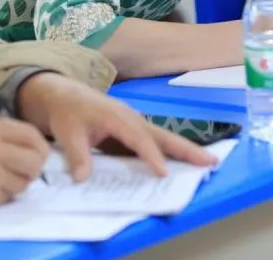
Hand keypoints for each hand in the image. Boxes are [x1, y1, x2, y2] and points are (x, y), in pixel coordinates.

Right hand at [0, 117, 49, 211]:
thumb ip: (1, 134)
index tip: (36, 155)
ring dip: (16, 185)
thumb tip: (31, 144)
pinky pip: (7, 197)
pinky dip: (0, 197)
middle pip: (36, 160)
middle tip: (22, 173)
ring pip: (24, 182)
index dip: (39, 147)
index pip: (32, 135)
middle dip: (33, 169)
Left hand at [17, 73, 215, 181]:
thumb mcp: (67, 132)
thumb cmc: (67, 112)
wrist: (62, 95)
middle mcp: (131, 118)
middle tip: (210, 161)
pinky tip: (183, 166)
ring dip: (184, 150)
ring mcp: (134, 124)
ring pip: (163, 138)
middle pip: (162, 135)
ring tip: (207, 163)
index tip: (163, 172)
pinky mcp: (132, 132)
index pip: (138, 138)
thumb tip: (83, 179)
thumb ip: (77, 155)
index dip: (151, 156)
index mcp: (117, 116)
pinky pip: (155, 143)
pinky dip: (171, 153)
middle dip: (186, 148)